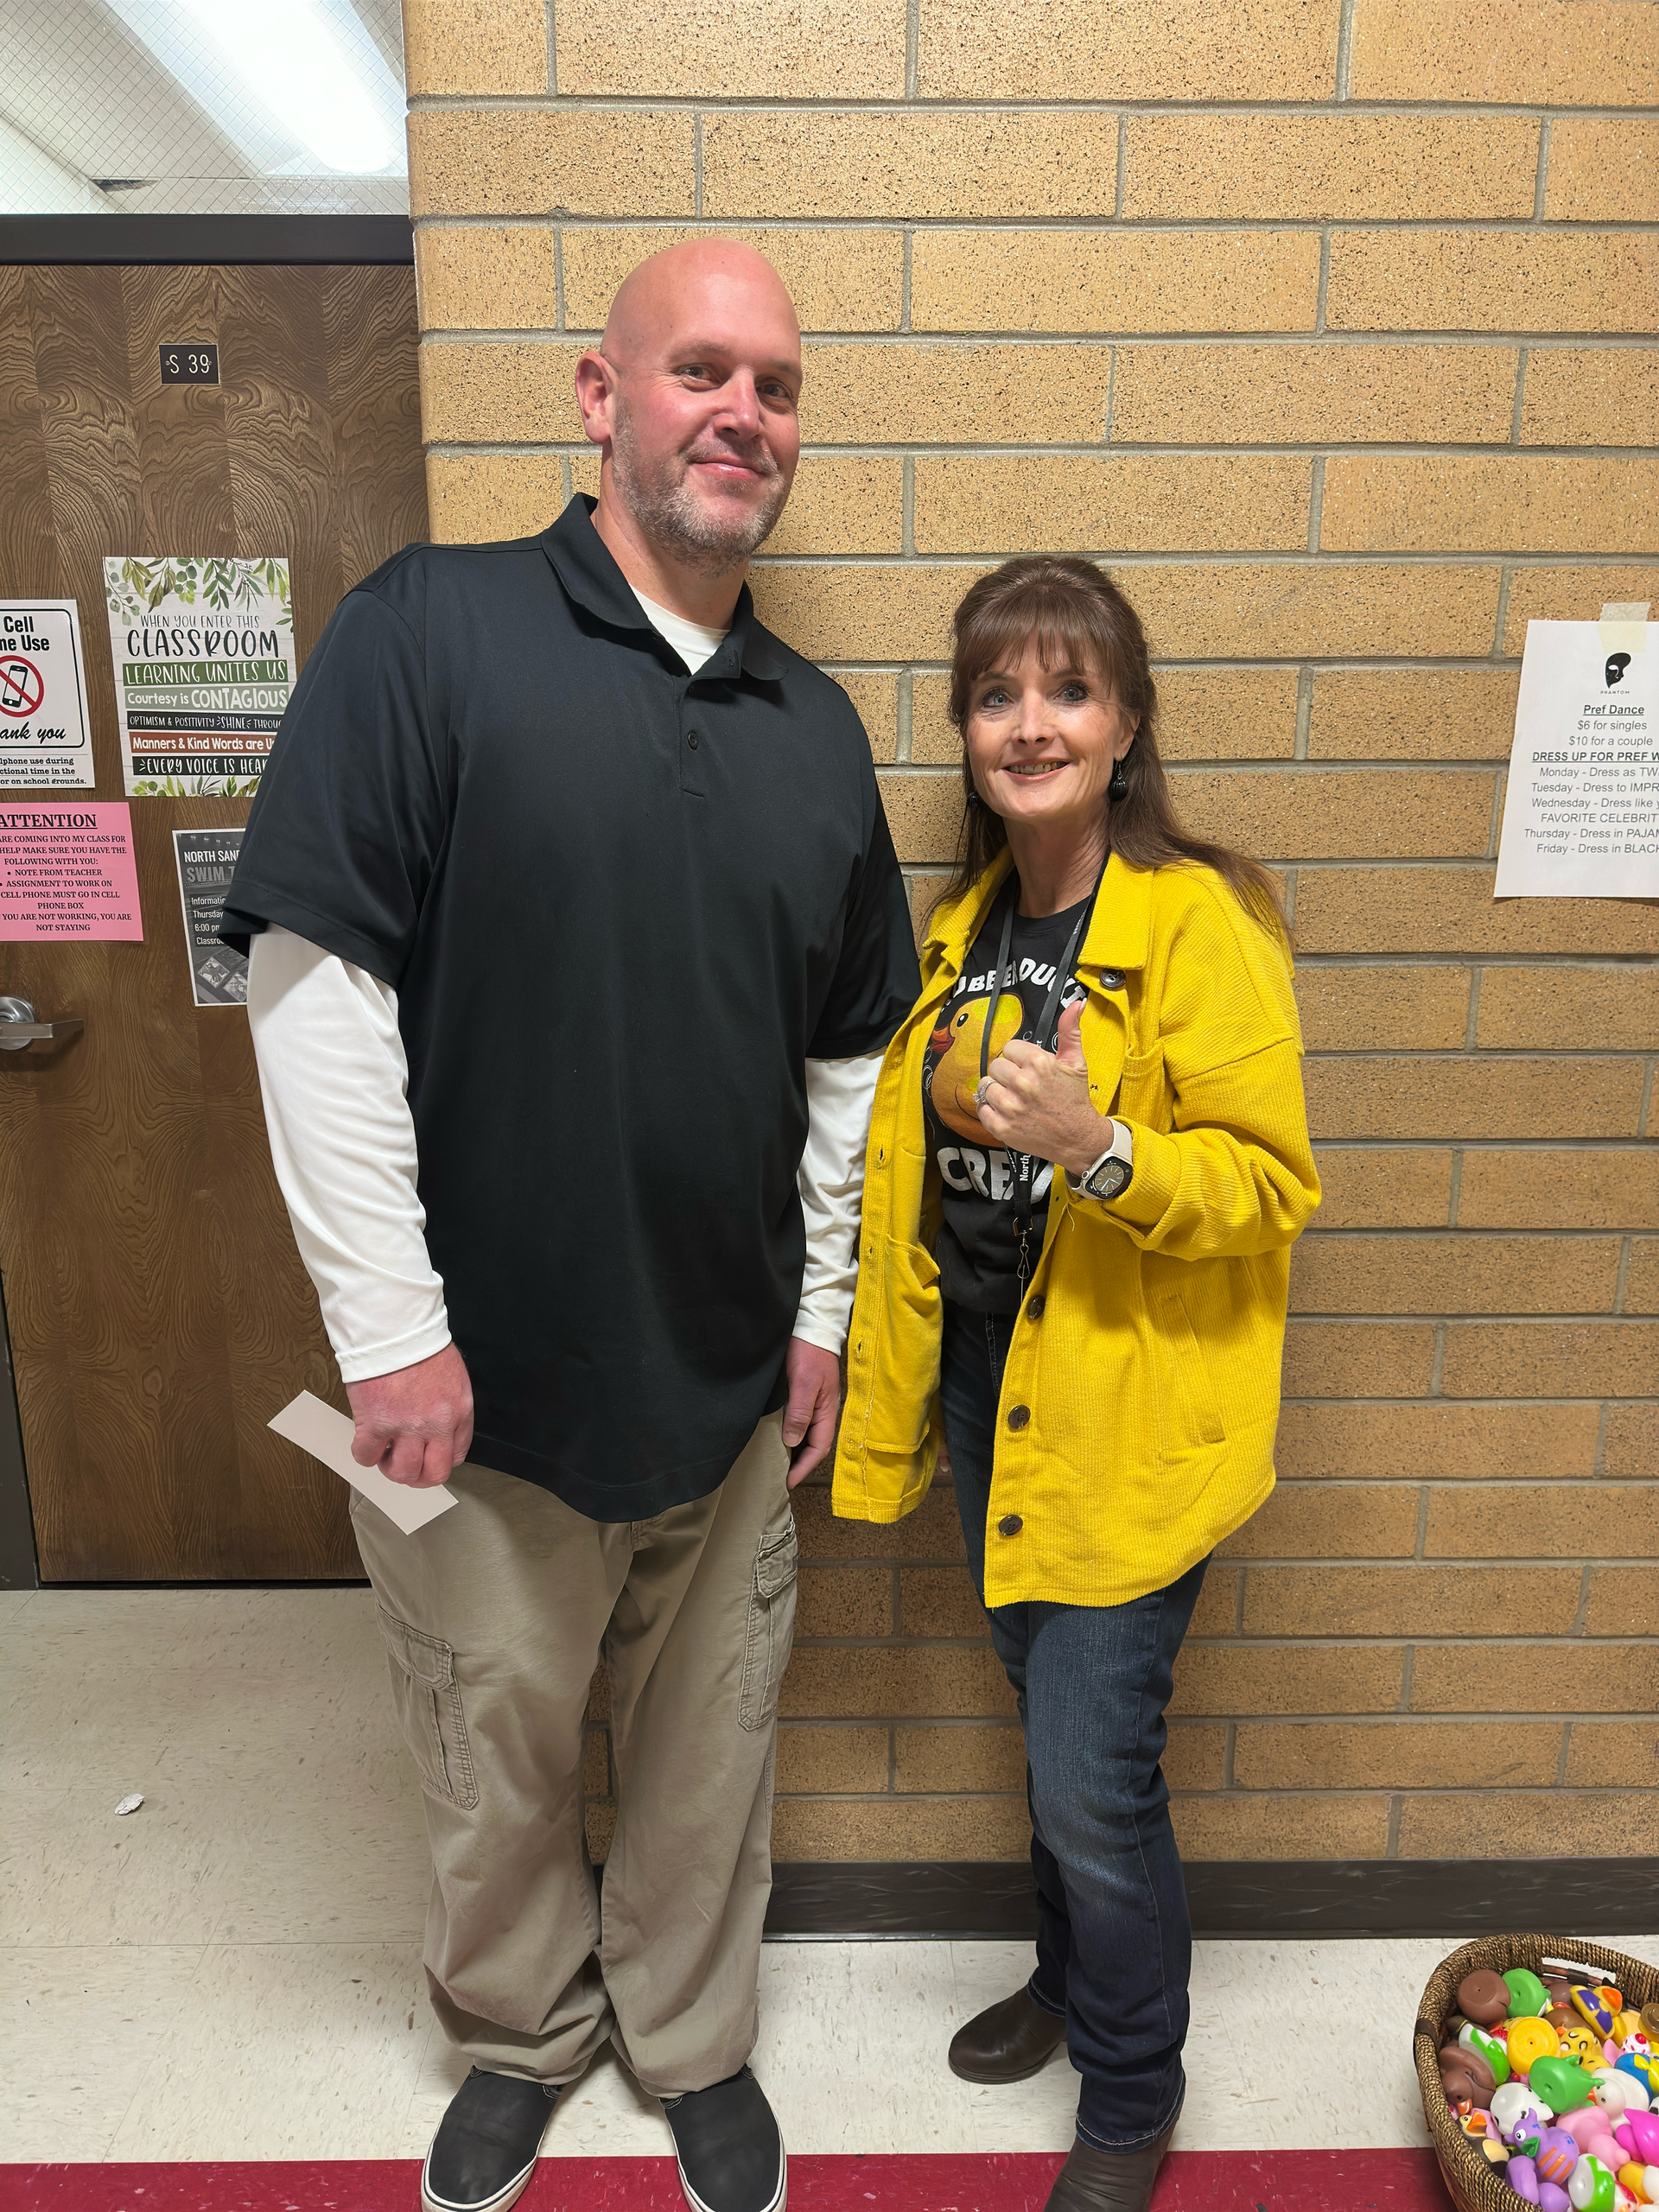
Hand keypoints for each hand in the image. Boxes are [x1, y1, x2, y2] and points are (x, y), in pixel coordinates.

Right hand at [345, 1342, 473, 1488]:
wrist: (396, 1328)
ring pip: (402, 1472)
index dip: (437, 1462)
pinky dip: (365, 1454)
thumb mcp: (453, 1377)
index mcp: (459, 1411)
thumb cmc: (421, 1345)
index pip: (456, 1456)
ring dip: (390, 1467)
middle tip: (404, 1465)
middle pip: (432, 1474)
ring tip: (384, 1453)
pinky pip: (367, 1455)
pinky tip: (366, 1442)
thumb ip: (449, 1407)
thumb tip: (437, 1430)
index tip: (426, 1458)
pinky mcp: (376, 1423)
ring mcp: (406, 1426)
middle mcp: (437, 1424)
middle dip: (417, 1477)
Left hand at [782, 1336, 840, 1488]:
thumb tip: (793, 1441)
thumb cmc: (808, 1351)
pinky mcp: (804, 1393)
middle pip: (814, 1444)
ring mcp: (815, 1401)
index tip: (788, 1482)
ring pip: (806, 1434)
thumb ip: (800, 1412)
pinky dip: (790, 1434)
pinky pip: (799, 1421)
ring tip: (778, 1463)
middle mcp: (823, 1409)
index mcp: (827, 1410)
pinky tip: (779, 1437)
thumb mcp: (804, 1382)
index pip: (819, 1447)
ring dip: (795, 1450)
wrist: (810, 1323)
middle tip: (781, 1478)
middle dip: (800, 1463)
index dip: (804, 1467)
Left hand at [977, 1000, 1113, 1178]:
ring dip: (997, 1091)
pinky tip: (1008, 1112)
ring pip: (985, 1085)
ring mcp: (1011, 1107)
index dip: (1018, 1059)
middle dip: (1007, 1074)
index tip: (1028, 1069)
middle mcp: (1023, 1083)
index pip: (1008, 1048)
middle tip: (1023, 1086)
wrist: (1078, 1138)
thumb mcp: (1075, 1062)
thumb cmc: (1074, 1100)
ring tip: (1015, 1099)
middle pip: (995, 1065)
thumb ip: (1070, 1031)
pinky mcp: (1002, 1127)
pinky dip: (990, 1110)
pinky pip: (981, 1108)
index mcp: (1039, 1063)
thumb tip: (1076, 1003)